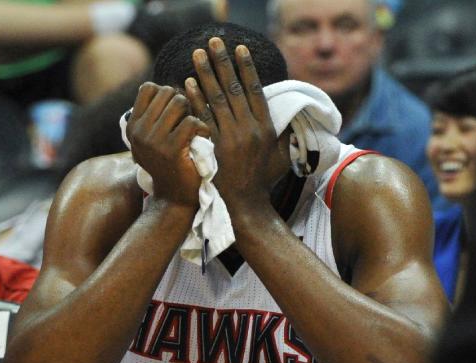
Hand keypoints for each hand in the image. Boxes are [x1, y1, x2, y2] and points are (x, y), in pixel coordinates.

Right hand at [125, 82, 209, 207]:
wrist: (175, 198)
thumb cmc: (170, 164)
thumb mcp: (154, 139)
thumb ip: (155, 115)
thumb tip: (171, 85)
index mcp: (132, 127)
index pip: (149, 88)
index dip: (167, 94)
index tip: (174, 113)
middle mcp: (138, 132)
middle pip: (167, 92)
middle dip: (183, 103)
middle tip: (187, 125)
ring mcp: (153, 141)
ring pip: (180, 102)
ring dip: (193, 114)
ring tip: (193, 133)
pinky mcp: (171, 150)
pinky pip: (193, 121)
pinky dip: (203, 129)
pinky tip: (201, 142)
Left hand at [184, 38, 286, 213]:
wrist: (245, 207)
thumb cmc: (262, 182)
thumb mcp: (278, 155)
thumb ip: (281, 133)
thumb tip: (288, 115)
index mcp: (266, 127)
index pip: (254, 90)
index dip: (246, 68)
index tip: (239, 49)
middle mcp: (250, 129)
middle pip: (234, 88)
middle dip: (223, 62)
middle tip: (214, 42)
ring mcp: (231, 137)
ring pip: (217, 99)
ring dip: (206, 74)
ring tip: (197, 55)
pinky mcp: (215, 147)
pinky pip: (203, 118)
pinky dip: (195, 100)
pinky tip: (186, 84)